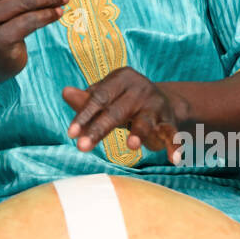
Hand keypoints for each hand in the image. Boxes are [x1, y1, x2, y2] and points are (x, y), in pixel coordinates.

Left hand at [62, 69, 186, 164]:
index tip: (70, 134)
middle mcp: (140, 89)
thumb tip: (65, 92)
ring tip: (131, 146)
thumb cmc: (123, 101)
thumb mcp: (106, 97)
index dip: (84, 116)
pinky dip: (174, 146)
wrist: (164, 102)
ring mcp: (156, 105)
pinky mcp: (170, 121)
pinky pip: (172, 135)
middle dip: (98, 130)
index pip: (99, 98)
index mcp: (121, 78)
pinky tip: (173, 159)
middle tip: (81, 147)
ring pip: (145, 122)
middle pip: (116, 112)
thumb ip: (86, 99)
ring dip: (139, 133)